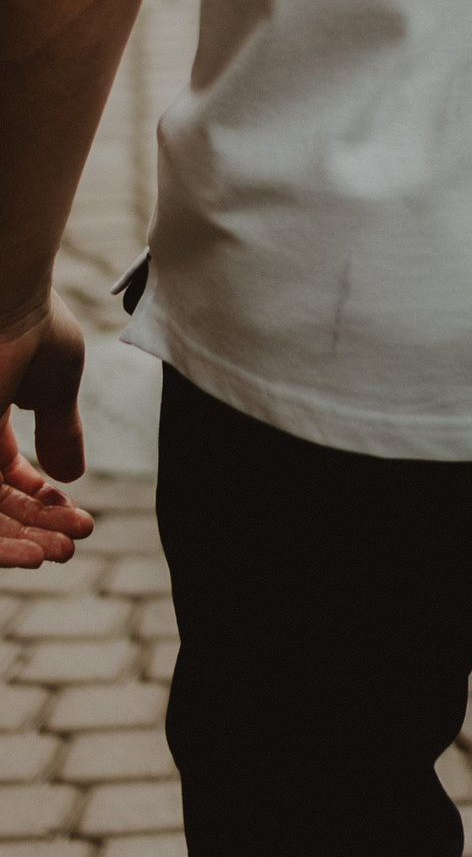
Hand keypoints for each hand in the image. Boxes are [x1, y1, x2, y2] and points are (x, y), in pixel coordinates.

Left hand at [0, 300, 92, 567]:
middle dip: (35, 529)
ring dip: (21, 543)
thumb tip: (72, 474)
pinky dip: (4, 542)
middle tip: (73, 547)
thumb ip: (61, 429)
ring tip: (61, 555)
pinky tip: (38, 550)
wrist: (7, 301)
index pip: (6, 479)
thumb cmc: (32, 326)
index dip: (42, 502)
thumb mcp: (57, 385)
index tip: (79, 515)